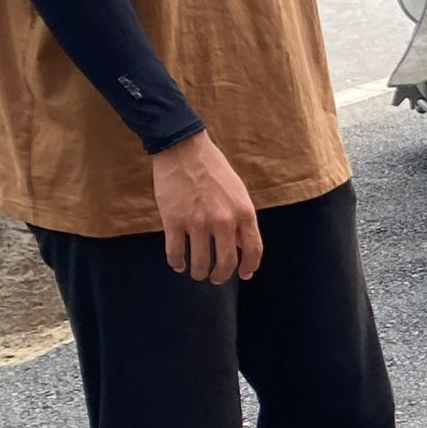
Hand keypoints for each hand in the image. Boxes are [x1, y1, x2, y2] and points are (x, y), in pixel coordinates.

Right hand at [151, 130, 261, 283]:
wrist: (184, 149)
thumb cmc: (213, 169)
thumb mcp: (238, 192)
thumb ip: (241, 219)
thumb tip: (240, 246)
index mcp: (243, 212)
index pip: (253, 250)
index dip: (249, 267)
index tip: (243, 275)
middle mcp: (223, 220)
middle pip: (226, 262)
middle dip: (221, 275)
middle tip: (216, 278)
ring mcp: (197, 222)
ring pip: (200, 262)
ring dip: (198, 272)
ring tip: (197, 273)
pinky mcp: (173, 220)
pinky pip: (175, 252)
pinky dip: (177, 262)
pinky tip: (178, 264)